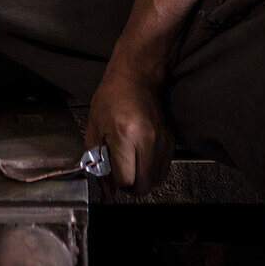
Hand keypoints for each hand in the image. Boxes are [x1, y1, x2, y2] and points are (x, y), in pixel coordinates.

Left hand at [85, 58, 174, 195]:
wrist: (136, 78)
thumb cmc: (113, 97)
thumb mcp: (95, 127)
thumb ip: (97, 159)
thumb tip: (106, 186)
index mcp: (125, 135)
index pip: (126, 179)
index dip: (116, 183)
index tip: (111, 175)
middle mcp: (147, 140)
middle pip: (144, 186)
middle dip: (130, 187)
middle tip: (121, 175)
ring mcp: (162, 141)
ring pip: (156, 181)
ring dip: (142, 180)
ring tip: (131, 165)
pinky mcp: (170, 142)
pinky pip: (163, 169)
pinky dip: (152, 170)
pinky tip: (141, 158)